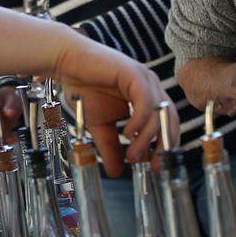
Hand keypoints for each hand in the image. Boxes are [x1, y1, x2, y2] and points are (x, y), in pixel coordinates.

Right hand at [47, 32, 175, 175]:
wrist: (66, 64)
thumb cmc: (84, 88)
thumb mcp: (101, 126)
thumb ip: (111, 147)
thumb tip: (115, 173)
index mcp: (147, 97)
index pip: (167, 123)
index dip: (166, 146)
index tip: (156, 166)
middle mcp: (150, 87)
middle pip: (169, 119)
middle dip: (164, 144)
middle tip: (152, 164)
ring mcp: (144, 78)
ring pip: (158, 112)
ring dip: (147, 138)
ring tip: (132, 154)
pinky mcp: (133, 73)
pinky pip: (145, 101)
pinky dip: (139, 121)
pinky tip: (127, 133)